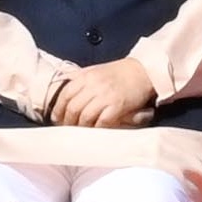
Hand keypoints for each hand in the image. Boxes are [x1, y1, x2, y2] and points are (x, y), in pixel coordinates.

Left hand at [42, 67, 159, 129]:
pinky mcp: (117, 105)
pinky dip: (97, 128)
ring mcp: (105, 96)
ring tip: (81, 131)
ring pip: (85, 116)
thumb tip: (64, 92)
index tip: (57, 118)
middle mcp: (93, 85)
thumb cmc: (119, 72)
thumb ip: (80, 79)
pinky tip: (96, 131)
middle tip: (68, 129)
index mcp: (85, 76)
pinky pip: (102, 122)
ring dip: (81, 127)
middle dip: (68, 121)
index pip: (65, 94)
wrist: (143, 70)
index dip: (58, 109)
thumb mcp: (95, 70)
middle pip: (72, 108)